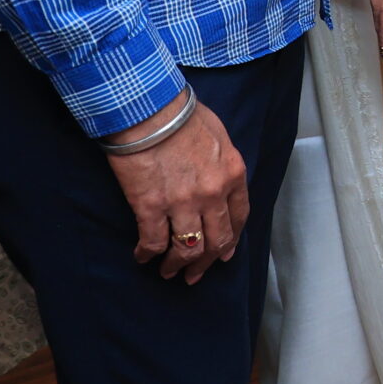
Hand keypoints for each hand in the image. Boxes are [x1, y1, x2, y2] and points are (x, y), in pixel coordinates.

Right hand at [104, 95, 250, 282]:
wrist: (149, 109)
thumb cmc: (182, 115)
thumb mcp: (219, 136)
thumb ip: (222, 163)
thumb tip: (218, 179)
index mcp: (233, 175)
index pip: (239, 217)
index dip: (232, 240)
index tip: (225, 253)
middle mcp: (213, 194)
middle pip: (217, 240)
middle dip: (207, 262)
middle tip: (196, 274)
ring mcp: (183, 203)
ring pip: (188, 249)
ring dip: (178, 265)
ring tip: (169, 272)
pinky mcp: (151, 207)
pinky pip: (154, 242)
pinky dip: (148, 254)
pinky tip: (143, 257)